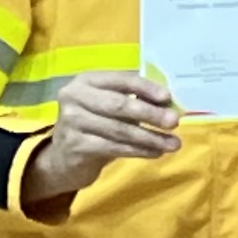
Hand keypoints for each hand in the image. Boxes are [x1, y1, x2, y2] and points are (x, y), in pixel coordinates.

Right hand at [23, 70, 182, 210]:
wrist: (63, 158)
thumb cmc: (93, 126)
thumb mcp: (108, 107)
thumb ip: (133, 100)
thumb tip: (168, 103)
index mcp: (86, 80)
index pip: (120, 79)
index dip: (145, 87)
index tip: (168, 97)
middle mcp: (74, 97)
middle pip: (119, 105)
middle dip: (150, 114)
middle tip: (175, 122)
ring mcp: (72, 121)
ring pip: (119, 130)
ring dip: (150, 138)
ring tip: (173, 144)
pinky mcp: (76, 145)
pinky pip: (115, 147)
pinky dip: (139, 151)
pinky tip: (155, 153)